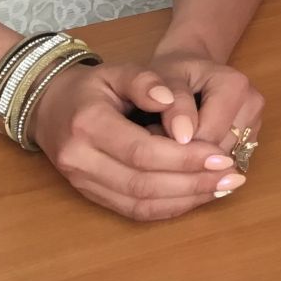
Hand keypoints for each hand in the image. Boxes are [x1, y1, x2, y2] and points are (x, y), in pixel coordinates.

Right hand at [28, 60, 244, 220]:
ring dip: (185, 200)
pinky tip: (197, 196)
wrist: (49, 107)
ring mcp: (83, 183)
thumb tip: (171, 98)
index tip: (221, 155)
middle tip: (232, 175)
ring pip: (139, 204)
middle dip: (192, 183)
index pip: (141, 151)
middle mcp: (80, 161)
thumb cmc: (90, 87)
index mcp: (87, 125)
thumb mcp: (116, 70)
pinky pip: (133, 211)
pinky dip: (168, 208)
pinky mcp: (91, 196)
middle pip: (142, 183)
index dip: (184, 158)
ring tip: (223, 187)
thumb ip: (145, 80)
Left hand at [146, 48, 265, 155]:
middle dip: (186, 153)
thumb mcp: (165, 79)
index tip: (150, 133)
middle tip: (158, 137)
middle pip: (218, 151)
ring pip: (222, 162)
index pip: (207, 135)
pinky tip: (191, 145)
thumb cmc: (174, 71)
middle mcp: (253, 105)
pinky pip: (226, 163)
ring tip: (172, 139)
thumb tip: (183, 136)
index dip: (174, 144)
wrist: (189, 65)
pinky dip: (205, 162)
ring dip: (195, 160)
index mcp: (235, 86)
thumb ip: (175, 105)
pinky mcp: (251, 139)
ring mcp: (255, 123)